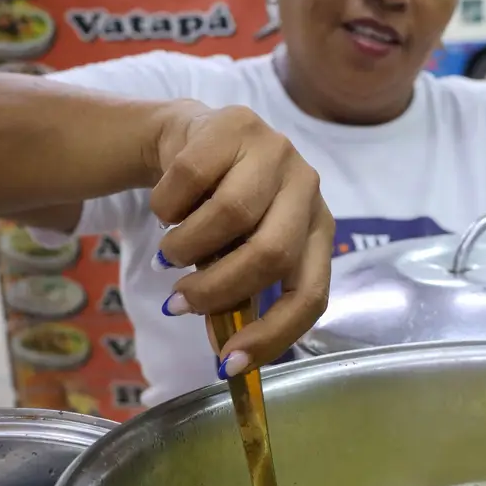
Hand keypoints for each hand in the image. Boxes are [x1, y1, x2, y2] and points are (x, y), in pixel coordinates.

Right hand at [148, 104, 333, 375]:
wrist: (190, 142)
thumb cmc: (217, 209)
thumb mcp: (233, 256)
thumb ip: (235, 299)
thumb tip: (227, 360)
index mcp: (319, 231)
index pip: (310, 293)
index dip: (273, 333)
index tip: (228, 363)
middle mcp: (308, 189)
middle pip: (270, 254)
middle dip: (217, 289)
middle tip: (178, 302)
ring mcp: (277, 151)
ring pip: (228, 215)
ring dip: (184, 246)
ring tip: (171, 250)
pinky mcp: (238, 123)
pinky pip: (190, 178)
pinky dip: (166, 206)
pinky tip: (167, 206)